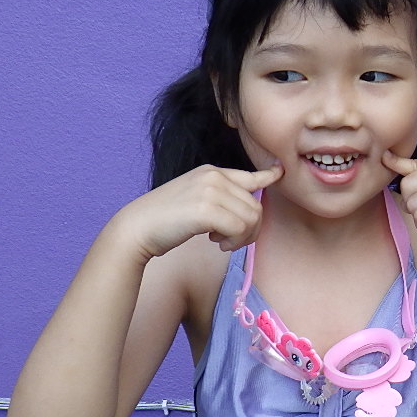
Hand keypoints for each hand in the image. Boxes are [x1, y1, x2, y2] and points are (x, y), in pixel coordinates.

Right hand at [114, 162, 283, 259]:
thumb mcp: (195, 199)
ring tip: (222, 243)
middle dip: (250, 229)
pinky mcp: (206, 209)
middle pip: (256, 206)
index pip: (249, 175)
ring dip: (242, 238)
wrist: (136, 228)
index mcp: (211, 172)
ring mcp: (210, 190)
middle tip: (230, 241)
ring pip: (251, 218)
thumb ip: (221, 198)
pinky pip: (240, 228)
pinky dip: (234, 242)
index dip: (268, 176)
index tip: (280, 172)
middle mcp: (213, 176)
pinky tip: (217, 244)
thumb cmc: (165, 220)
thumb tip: (251, 210)